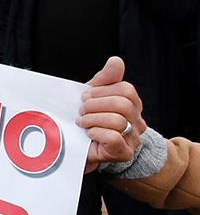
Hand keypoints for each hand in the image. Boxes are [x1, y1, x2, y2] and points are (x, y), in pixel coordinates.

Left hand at [78, 55, 143, 169]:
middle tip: (82, 110)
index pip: (126, 89)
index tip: (85, 97)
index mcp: (133, 104)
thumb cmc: (88, 118)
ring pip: (118, 121)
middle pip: (123, 104)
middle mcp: (138, 121)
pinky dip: (97, 133)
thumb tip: (116, 61)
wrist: (77, 146)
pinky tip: (89, 134)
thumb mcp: (93, 95)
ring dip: (92, 119)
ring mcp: (133, 139)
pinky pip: (114, 138)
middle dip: (95, 105)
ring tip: (82, 122)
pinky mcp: (124, 153)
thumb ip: (106, 78)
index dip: (101, 91)